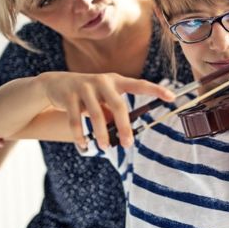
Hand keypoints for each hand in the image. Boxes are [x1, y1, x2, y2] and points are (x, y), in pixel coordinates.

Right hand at [39, 72, 175, 148]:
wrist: (56, 84)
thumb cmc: (89, 95)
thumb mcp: (104, 99)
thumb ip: (113, 112)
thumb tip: (122, 132)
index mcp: (116, 81)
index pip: (139, 84)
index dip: (156, 90)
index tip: (172, 97)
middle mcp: (102, 81)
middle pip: (118, 105)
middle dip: (124, 127)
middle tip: (128, 144)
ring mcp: (85, 87)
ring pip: (96, 115)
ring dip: (101, 134)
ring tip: (105, 147)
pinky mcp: (69, 96)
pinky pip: (75, 119)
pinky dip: (80, 135)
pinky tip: (84, 145)